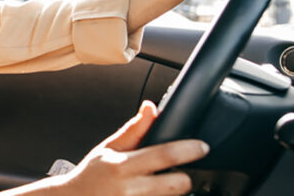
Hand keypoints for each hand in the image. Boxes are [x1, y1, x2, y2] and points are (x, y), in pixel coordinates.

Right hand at [56, 101, 207, 195]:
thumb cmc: (91, 175)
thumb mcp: (108, 148)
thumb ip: (134, 130)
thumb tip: (151, 108)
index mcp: (122, 166)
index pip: (164, 155)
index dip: (188, 150)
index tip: (202, 147)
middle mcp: (130, 189)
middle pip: (177, 185)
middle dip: (185, 178)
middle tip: (178, 174)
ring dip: (171, 192)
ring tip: (157, 186)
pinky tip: (150, 193)